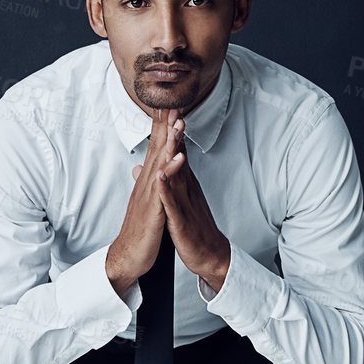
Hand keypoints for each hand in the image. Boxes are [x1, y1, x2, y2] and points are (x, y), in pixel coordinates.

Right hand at [106, 108, 185, 293]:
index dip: (161, 127)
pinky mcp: (153, 211)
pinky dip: (170, 172)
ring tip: (177, 122)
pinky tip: (178, 159)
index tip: (167, 106)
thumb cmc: (139, 230)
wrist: (128, 256)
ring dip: (169, 142)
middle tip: (171, 101)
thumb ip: (144, 183)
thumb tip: (141, 168)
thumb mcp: (144, 203)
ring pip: (160, 164)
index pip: (154, 149)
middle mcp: (146, 184)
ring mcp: (148, 196)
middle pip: (156, 149)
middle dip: (164, 125)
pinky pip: (163, 188)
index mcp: (147, 182)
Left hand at [155, 115, 230, 289]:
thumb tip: (155, 167)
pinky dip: (166, 189)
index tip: (168, 110)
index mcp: (184, 184)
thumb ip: (168, 182)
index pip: (177, 153)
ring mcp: (184, 203)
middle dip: (176, 134)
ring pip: (178, 175)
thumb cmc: (192, 228)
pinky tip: (160, 176)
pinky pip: (172, 203)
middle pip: (180, 157)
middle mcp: (187, 189)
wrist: (208, 254)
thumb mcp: (178, 201)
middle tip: (173, 109)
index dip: (172, 132)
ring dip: (175, 154)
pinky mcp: (180, 220)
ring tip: (172, 134)